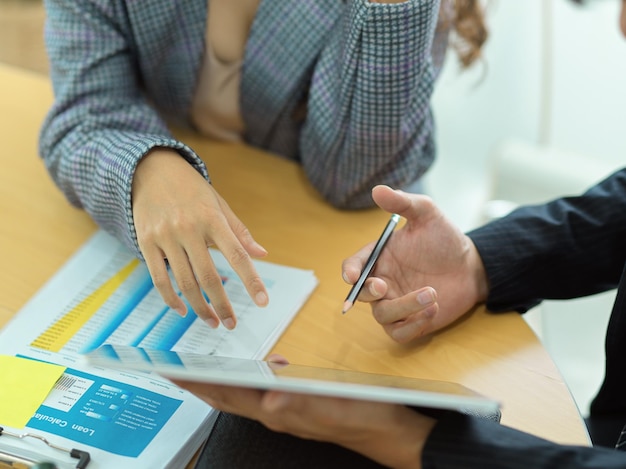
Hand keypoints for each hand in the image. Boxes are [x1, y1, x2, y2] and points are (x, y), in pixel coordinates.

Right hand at [131, 149, 268, 328]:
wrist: (150, 169)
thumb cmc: (191, 189)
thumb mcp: (218, 204)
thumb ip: (239, 232)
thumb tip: (261, 254)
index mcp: (212, 218)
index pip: (237, 255)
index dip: (251, 281)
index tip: (263, 302)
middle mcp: (189, 228)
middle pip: (209, 276)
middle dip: (222, 305)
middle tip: (231, 323)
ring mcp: (165, 236)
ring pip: (184, 282)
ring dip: (199, 308)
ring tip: (212, 322)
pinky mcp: (145, 242)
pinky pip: (159, 278)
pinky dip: (171, 299)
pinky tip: (183, 310)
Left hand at [173, 355, 434, 468]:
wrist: (388, 431)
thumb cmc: (363, 416)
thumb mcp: (333, 406)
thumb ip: (300, 403)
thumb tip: (270, 398)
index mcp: (277, 411)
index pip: (226, 395)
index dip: (197, 383)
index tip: (168, 370)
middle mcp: (276, 412)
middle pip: (228, 396)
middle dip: (198, 382)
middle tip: (171, 368)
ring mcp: (287, 410)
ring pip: (243, 394)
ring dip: (219, 381)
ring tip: (201, 370)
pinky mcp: (300, 404)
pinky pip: (264, 391)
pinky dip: (251, 378)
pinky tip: (262, 368)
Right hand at [342, 185, 488, 342]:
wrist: (471, 265)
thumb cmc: (444, 239)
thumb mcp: (426, 214)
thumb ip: (403, 202)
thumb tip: (377, 190)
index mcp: (379, 258)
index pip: (353, 267)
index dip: (349, 272)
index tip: (353, 275)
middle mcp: (383, 282)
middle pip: (362, 295)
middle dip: (368, 292)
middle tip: (384, 286)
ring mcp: (396, 304)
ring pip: (383, 316)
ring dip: (404, 307)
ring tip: (433, 293)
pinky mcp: (412, 322)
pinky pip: (400, 333)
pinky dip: (414, 325)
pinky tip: (434, 309)